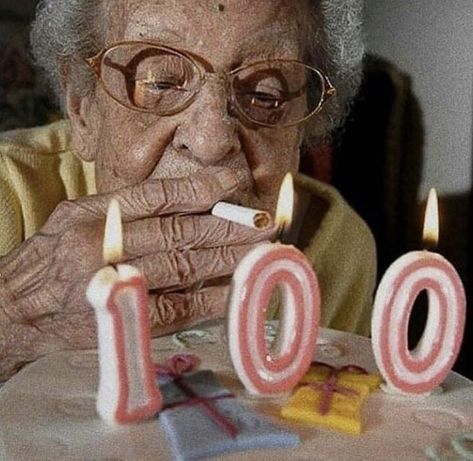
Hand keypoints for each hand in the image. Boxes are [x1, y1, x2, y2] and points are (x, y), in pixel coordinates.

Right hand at [0, 167, 272, 378]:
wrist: (13, 309)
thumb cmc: (50, 258)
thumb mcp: (76, 216)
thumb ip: (125, 208)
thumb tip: (187, 201)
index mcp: (92, 215)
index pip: (158, 195)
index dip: (202, 187)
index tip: (235, 179)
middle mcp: (102, 247)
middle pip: (180, 231)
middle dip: (228, 227)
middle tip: (265, 223)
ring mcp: (113, 285)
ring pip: (184, 267)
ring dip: (229, 260)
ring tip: (262, 251)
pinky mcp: (123, 318)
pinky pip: (177, 307)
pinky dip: (211, 298)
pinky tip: (238, 289)